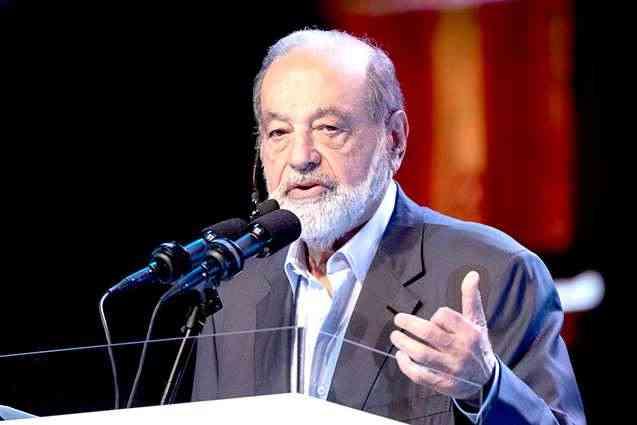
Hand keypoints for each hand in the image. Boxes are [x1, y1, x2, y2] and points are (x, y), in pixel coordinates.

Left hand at [390, 271, 496, 400]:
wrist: (486, 380)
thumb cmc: (477, 345)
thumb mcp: (477, 322)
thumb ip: (471, 298)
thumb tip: (472, 274)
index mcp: (468, 332)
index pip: (444, 316)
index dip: (435, 315)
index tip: (433, 319)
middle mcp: (459, 350)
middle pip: (428, 334)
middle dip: (409, 324)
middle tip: (398, 319)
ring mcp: (450, 368)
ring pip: (421, 354)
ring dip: (404, 344)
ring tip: (395, 336)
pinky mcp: (442, 383)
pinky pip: (419, 375)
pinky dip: (406, 365)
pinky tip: (400, 356)